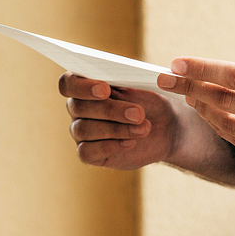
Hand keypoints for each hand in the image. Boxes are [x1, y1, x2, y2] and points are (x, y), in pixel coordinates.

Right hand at [59, 72, 177, 169]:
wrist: (167, 130)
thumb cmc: (153, 103)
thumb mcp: (146, 88)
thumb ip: (129, 82)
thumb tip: (125, 81)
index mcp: (87, 85)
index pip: (68, 82)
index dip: (81, 86)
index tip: (105, 89)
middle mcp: (78, 108)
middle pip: (77, 107)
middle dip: (110, 110)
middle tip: (138, 113)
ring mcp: (81, 132)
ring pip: (83, 129)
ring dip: (116, 129)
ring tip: (143, 128)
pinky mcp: (89, 154)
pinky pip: (86, 151)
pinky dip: (110, 146)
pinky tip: (131, 142)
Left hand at [157, 58, 234, 186]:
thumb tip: (234, 75)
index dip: (202, 68)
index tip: (178, 63)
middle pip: (223, 100)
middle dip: (189, 87)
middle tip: (170, 79)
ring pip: (225, 124)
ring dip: (203, 108)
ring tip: (190, 95)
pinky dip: (222, 128)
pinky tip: (213, 116)